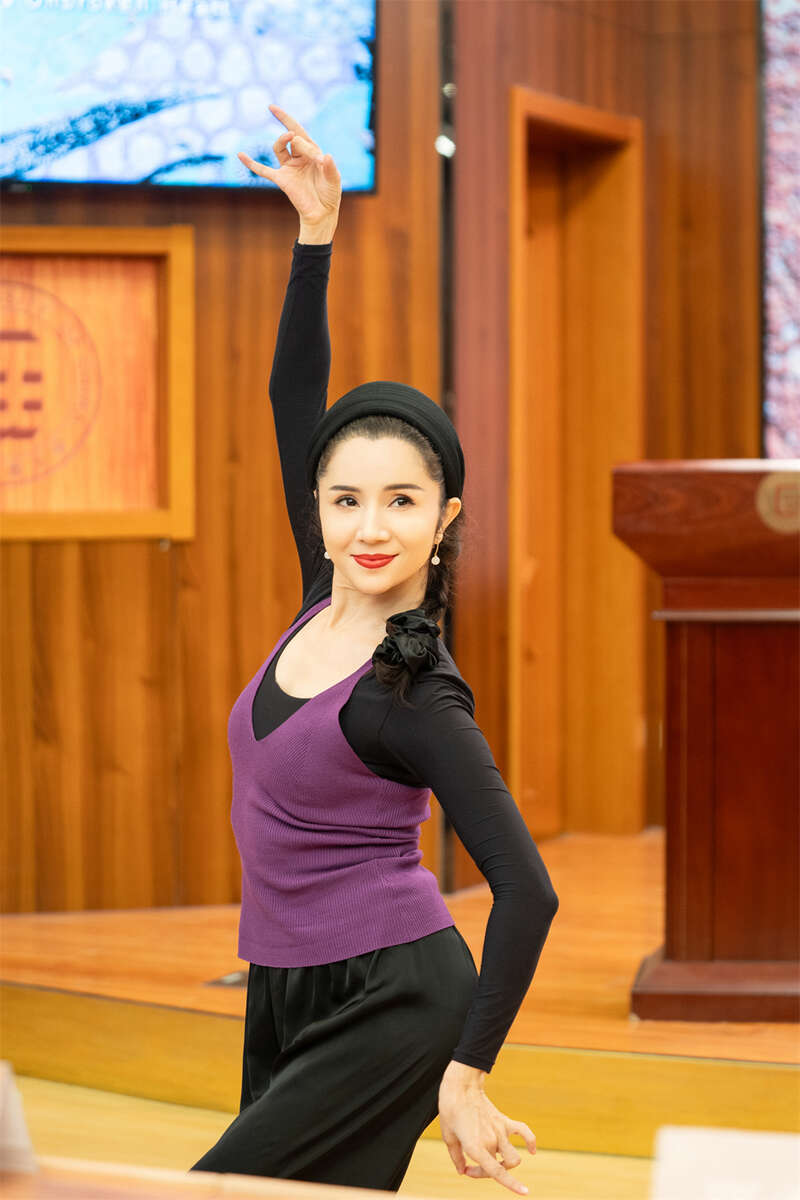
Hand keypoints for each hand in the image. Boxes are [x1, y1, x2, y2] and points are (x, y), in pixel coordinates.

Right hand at [238, 105, 340, 233]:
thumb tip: (326, 156)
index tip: (313, 152)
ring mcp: (289, 168)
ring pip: (279, 147)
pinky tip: (240, 154)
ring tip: (288, 136)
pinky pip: (263, 170)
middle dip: (296, 138)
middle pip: (291, 138)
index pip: (301, 134)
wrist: (322, 213)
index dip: (299, 132)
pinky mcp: (281, 179)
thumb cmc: (330, 195)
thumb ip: (329, 168)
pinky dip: (251, 163)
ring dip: (282, 140)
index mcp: (312, 152)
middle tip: (302, 144)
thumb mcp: (333, 179)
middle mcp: (299, 157)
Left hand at [438, 1063, 535, 1194]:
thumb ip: (456, 1157)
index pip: (497, 1172)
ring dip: (506, 1165)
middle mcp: (491, 1140)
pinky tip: (532, 1150)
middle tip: (469, 1167)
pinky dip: (530, 1142)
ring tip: (493, 1160)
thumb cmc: (450, 1110)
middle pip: (499, 1168)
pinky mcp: (504, 1121)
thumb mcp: (447, 1136)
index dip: (512, 1185)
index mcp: (475, 1146)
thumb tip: (463, 1171)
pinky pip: (524, 1132)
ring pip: (513, 1158)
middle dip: (485, 1173)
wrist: (461, 1085)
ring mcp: (500, 1130)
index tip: (524, 1193)